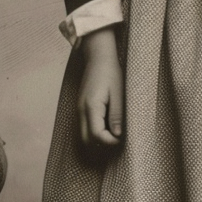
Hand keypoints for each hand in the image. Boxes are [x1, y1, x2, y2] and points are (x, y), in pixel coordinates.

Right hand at [77, 28, 123, 146]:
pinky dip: (93, 132)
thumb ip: (117, 115)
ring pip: (83, 135)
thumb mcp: (118, 93)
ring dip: (97, 139)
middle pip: (86, 140)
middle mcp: (81, 110)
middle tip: (118, 140)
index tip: (123, 139)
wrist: (98, 57)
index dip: (110, 141)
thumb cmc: (110, 72)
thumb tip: (118, 135)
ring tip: (113, 134)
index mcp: (91, 106)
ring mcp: (79, 109)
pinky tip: (107, 127)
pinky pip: (83, 127)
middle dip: (102, 144)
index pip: (97, 135)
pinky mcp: (81, 107)